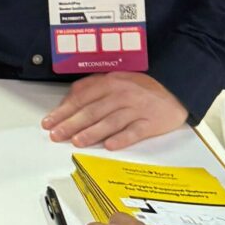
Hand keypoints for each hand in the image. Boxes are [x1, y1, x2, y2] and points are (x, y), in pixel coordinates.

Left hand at [42, 71, 188, 149]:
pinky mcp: (151, 123)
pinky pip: (134, 132)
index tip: (49, 122)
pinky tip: (109, 146)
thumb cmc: (141, 86)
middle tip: (56, 134)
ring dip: (92, 132)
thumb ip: (93, 87)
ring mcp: (137, 109)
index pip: (82, 98)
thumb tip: (69, 101)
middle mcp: (122, 94)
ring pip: (110, 121)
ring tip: (76, 141)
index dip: (63, 111)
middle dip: (71, 124)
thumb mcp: (116, 79)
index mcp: (111, 82)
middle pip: (93, 110)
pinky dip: (121, 139)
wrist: (175, 87)